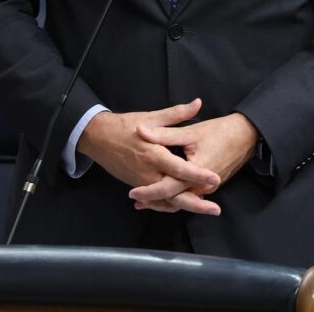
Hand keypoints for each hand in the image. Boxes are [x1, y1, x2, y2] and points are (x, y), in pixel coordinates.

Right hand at [77, 98, 219, 199]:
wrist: (98, 138)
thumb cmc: (125, 126)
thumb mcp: (151, 117)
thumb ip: (177, 113)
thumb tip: (198, 103)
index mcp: (154, 155)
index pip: (180, 169)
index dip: (198, 175)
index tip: (215, 179)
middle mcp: (148, 173)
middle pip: (175, 194)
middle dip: (196, 204)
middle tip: (215, 209)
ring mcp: (142, 183)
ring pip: (166, 201)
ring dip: (186, 207)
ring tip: (206, 208)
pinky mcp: (138, 186)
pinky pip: (156, 201)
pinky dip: (170, 205)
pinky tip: (183, 205)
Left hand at [127, 112, 258, 214]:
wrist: (246, 135)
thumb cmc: (219, 131)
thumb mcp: (190, 132)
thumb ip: (164, 134)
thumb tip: (141, 131)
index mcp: (195, 172)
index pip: (167, 188)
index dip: (149, 191)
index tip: (132, 193)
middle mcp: (202, 185)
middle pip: (174, 199)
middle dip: (154, 201)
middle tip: (135, 201)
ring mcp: (208, 187)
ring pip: (183, 199)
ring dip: (165, 201)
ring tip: (145, 201)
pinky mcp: (211, 185)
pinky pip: (191, 195)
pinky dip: (177, 196)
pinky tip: (168, 193)